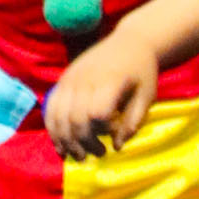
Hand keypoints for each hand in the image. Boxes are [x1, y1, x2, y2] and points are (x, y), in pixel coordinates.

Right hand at [44, 29, 158, 160]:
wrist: (129, 42)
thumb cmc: (142, 72)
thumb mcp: (147, 96)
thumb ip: (133, 122)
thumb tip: (116, 147)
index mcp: (110, 81)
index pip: (97, 113)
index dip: (103, 130)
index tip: (114, 133)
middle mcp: (85, 79)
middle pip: (75, 118)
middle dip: (84, 143)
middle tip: (99, 154)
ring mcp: (70, 79)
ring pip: (58, 116)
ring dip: (66, 141)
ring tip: (79, 157)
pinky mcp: (63, 80)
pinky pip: (51, 108)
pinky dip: (53, 130)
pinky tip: (62, 147)